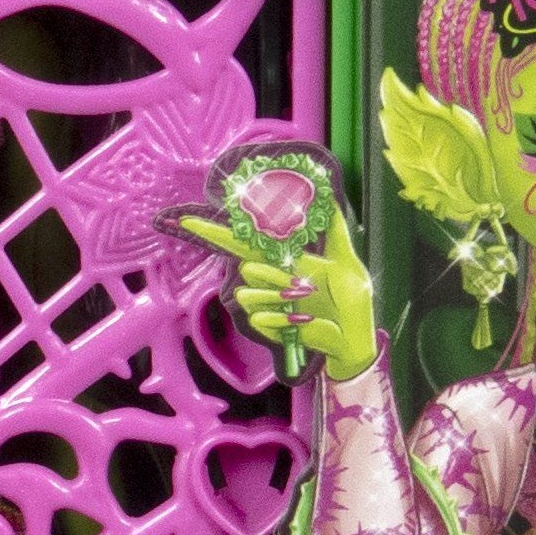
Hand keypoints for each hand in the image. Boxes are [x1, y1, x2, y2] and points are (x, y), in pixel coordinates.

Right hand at [172, 210, 378, 380]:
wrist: (353, 338)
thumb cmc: (351, 301)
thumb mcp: (346, 260)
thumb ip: (335, 229)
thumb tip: (330, 196)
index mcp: (281, 261)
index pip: (240, 243)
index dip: (211, 231)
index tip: (182, 218)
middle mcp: (268, 281)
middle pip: (247, 268)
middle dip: (275, 277)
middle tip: (306, 288)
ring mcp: (265, 305)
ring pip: (249, 294)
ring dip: (280, 298)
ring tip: (306, 303)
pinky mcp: (267, 328)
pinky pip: (259, 318)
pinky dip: (286, 319)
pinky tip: (304, 321)